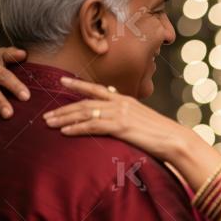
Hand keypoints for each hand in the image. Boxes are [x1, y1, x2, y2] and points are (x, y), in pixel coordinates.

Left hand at [44, 77, 187, 160]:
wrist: (174, 139)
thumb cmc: (161, 133)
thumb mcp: (142, 119)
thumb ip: (128, 115)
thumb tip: (117, 115)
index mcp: (125, 100)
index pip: (97, 89)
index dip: (78, 85)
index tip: (61, 81)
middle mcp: (120, 103)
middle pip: (85, 103)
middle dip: (63, 109)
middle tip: (46, 115)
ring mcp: (120, 114)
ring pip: (85, 113)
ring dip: (65, 118)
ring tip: (49, 123)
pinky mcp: (121, 127)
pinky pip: (93, 126)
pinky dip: (77, 128)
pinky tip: (65, 132)